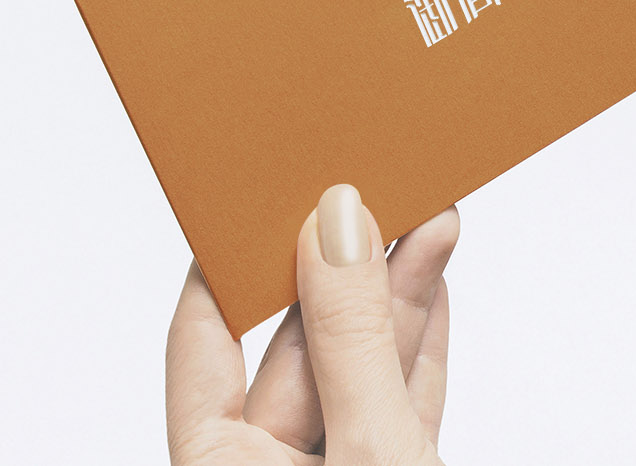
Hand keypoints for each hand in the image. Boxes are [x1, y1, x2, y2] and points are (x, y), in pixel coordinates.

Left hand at [166, 185, 460, 464]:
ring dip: (398, 294)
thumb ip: (353, 341)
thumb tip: (341, 230)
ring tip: (427, 220)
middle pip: (298, 350)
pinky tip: (432, 286)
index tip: (256, 200)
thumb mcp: (368, 448)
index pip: (202, 350)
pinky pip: (399, 397)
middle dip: (342, 268)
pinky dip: (422, 342)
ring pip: (359, 366)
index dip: (226, 269)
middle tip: (371, 195)